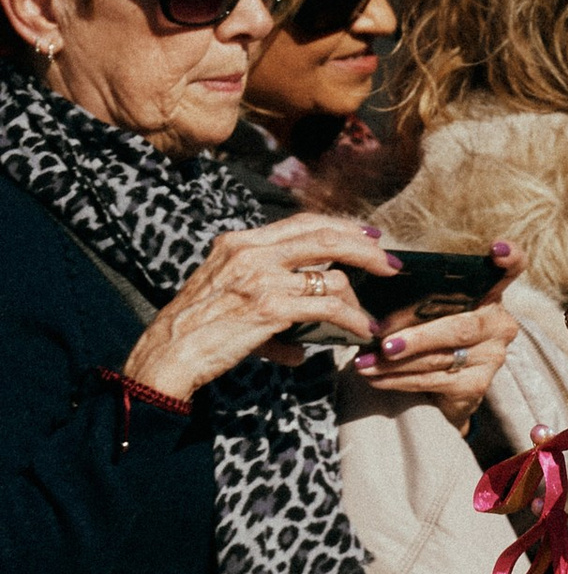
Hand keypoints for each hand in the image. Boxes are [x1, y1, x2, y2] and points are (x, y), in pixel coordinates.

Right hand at [122, 211, 389, 403]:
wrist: (170, 352)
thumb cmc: (198, 330)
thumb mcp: (230, 296)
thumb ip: (269, 303)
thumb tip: (303, 341)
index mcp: (240, 241)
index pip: (302, 222)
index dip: (341, 227)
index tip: (368, 237)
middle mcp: (250, 251)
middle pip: (324, 236)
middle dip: (365, 249)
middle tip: (392, 263)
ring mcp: (260, 277)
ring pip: (331, 275)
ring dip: (359, 300)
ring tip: (370, 318)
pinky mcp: (269, 307)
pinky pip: (327, 306)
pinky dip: (352, 320)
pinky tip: (363, 332)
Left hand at [352, 269, 521, 424]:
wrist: (447, 387)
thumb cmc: (433, 334)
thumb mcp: (431, 309)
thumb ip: (419, 299)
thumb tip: (375, 301)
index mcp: (490, 295)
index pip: (511, 271)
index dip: (509, 259)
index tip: (497, 249)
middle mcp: (499, 325)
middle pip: (460, 327)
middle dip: (417, 337)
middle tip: (383, 342)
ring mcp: (492, 357)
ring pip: (440, 357)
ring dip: (396, 362)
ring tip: (364, 361)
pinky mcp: (476, 386)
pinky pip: (432, 380)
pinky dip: (398, 379)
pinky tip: (374, 376)